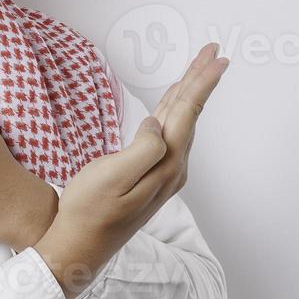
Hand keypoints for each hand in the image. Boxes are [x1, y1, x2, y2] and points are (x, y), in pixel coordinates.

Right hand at [52, 43, 228, 261]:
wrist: (79, 245)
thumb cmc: (88, 211)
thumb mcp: (111, 176)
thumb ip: (141, 148)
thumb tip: (155, 125)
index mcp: (166, 164)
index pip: (188, 112)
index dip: (202, 82)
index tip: (218, 58)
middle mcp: (171, 168)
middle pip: (189, 114)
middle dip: (201, 80)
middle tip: (214, 52)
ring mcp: (162, 173)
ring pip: (180, 122)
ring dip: (189, 93)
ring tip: (199, 69)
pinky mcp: (149, 175)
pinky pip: (168, 134)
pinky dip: (173, 111)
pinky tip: (172, 103)